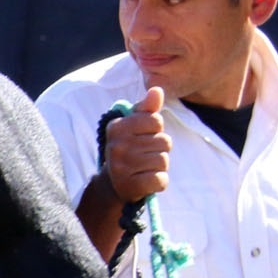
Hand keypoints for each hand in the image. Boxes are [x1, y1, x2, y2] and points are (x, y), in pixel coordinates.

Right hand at [101, 87, 171, 203]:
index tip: (142, 137)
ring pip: (164, 160)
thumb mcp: (134, 127)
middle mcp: (116, 147)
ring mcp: (122, 168)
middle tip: (144, 156)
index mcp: (117, 128)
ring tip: (145, 168)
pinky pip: (161, 180)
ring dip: (160, 166)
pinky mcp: (130, 186)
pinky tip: (147, 181)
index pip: (156, 121)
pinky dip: (159, 182)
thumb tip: (157, 90)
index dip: (156, 130)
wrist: (113, 184)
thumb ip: (147, 109)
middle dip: (160, 149)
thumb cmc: (129, 149)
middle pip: (163, 141)